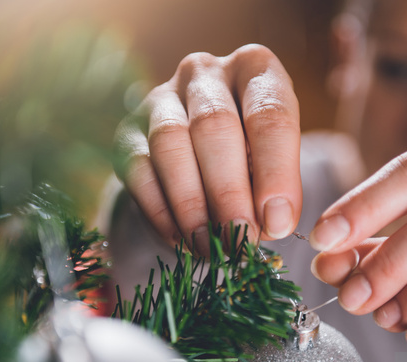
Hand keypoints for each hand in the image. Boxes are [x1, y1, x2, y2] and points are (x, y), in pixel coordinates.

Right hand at [113, 45, 301, 254]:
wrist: (203, 152)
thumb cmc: (252, 155)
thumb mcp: (277, 162)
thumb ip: (278, 189)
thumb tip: (271, 225)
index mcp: (255, 69)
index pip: (270, 114)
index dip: (276, 172)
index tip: (277, 222)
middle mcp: (205, 73)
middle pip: (214, 127)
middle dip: (229, 192)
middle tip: (240, 239)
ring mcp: (161, 97)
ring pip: (170, 145)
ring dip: (191, 205)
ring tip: (210, 246)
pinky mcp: (128, 130)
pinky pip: (138, 169)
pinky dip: (161, 211)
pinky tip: (181, 240)